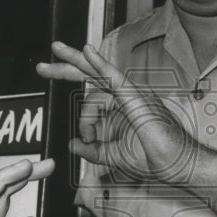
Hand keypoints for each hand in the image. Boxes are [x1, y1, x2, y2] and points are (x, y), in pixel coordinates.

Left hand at [37, 41, 197, 183]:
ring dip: (89, 117)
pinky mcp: (136, 97)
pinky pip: (114, 76)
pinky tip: (87, 51)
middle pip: (89, 73)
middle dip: (63, 68)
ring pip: (96, 89)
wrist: (175, 165)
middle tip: (41, 66)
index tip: (68, 111)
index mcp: (119, 106)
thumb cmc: (153, 159)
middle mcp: (124, 95)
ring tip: (91, 134)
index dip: (72, 89)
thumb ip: (92, 149)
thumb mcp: (112, 156)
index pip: (90, 90)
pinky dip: (100, 64)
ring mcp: (130, 94)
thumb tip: (73, 144)